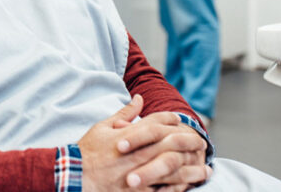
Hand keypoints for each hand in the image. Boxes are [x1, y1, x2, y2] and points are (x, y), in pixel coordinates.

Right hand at [78, 96, 209, 190]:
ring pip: (175, 170)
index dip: (172, 119)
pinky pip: (165, 191)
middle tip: (202, 143)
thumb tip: (138, 98)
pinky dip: (179, 189)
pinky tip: (189, 188)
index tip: (181, 121)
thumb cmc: (88, 151)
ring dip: (193, 169)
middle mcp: (140, 153)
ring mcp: (142, 173)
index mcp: (131, 135)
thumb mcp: (102, 126)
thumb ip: (124, 113)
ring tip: (205, 170)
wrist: (75, 176)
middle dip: (191, 142)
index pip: (158, 121)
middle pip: (173, 143)